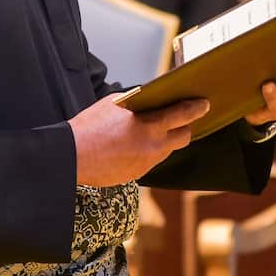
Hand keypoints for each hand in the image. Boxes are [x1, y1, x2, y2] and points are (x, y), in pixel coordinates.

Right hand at [69, 95, 209, 186]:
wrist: (71, 157)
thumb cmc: (90, 126)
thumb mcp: (115, 104)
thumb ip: (138, 102)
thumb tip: (151, 101)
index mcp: (150, 126)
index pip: (183, 115)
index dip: (196, 108)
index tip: (204, 104)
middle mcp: (154, 147)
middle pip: (183, 137)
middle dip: (185, 126)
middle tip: (182, 118)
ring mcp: (146, 163)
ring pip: (167, 149)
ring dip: (166, 139)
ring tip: (157, 129)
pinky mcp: (137, 174)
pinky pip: (152, 160)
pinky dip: (150, 150)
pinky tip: (138, 144)